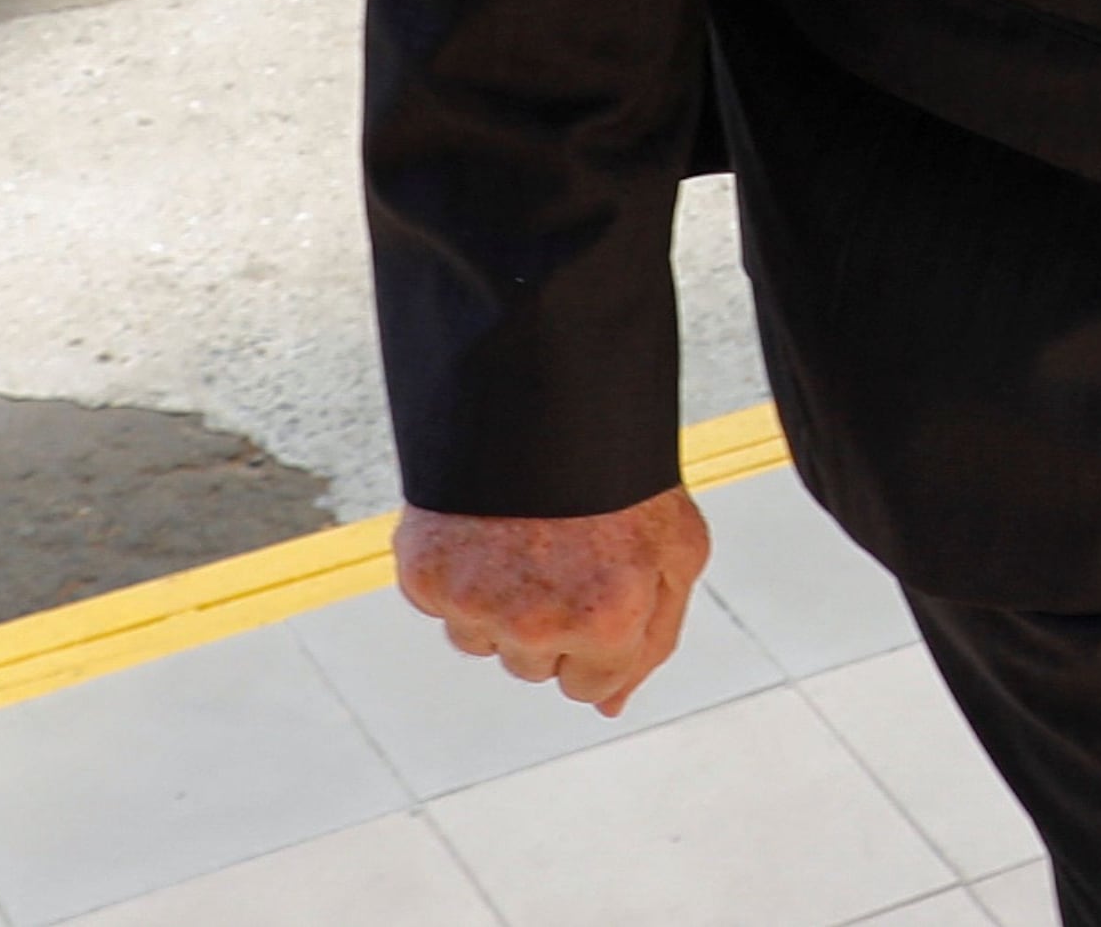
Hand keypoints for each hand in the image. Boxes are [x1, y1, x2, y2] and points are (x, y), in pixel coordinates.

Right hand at [396, 489, 712, 715]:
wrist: (552, 394)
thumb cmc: (627, 477)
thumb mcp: (675, 552)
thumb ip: (652, 640)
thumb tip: (610, 706)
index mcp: (607, 623)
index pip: (587, 688)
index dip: (596, 638)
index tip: (598, 587)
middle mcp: (537, 625)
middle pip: (531, 667)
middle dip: (548, 622)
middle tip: (562, 550)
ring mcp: (476, 601)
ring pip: (479, 641)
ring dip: (497, 602)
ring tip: (523, 533)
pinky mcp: (425, 573)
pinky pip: (439, 603)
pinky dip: (457, 571)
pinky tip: (485, 524)